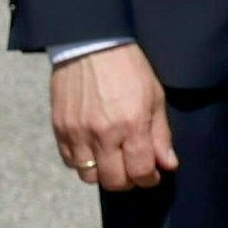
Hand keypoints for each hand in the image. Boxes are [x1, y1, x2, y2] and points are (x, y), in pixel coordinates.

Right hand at [50, 44, 177, 191]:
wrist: (91, 46)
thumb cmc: (129, 69)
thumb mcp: (155, 98)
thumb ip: (161, 135)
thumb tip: (168, 165)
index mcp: (131, 125)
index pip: (140, 171)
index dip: (149, 179)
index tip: (152, 175)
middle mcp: (102, 133)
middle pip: (113, 180)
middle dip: (127, 181)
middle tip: (134, 170)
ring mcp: (77, 132)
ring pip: (88, 176)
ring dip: (103, 174)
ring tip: (113, 160)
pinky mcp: (59, 128)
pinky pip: (68, 161)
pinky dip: (83, 162)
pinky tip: (94, 150)